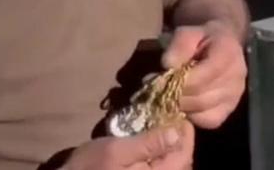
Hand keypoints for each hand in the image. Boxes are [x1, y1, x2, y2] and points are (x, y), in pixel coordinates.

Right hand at [62, 123, 192, 169]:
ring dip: (166, 141)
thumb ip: (148, 144)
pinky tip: (147, 137)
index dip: (185, 131)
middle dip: (176, 135)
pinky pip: (158, 165)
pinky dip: (157, 150)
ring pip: (171, 161)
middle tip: (167, 113)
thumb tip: (176, 133)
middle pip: (181, 157)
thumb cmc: (88, 168)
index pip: (184, 153)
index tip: (178, 111)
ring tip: (156, 122)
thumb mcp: (116, 151)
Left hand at [162, 23, 246, 128]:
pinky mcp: (230, 109)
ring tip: (167, 97)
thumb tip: (168, 66)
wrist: (221, 43)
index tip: (161, 79)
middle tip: (158, 91)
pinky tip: (184, 104)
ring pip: (203, 110)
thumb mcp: (187, 33)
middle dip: (176, 96)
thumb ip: (178, 45)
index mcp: (228, 53)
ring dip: (181, 106)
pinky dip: (193, 116)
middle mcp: (237, 76)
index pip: (203, 76)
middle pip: (202, 97)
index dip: (179, 81)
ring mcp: (235, 95)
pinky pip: (209, 120)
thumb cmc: (201, 38)